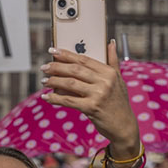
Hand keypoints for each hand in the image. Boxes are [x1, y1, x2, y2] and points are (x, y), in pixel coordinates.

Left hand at [41, 40, 139, 158]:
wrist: (123, 126)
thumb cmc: (118, 101)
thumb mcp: (118, 80)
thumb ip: (113, 61)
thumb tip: (110, 42)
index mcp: (109, 72)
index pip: (84, 59)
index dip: (66, 54)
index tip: (52, 51)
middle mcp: (105, 82)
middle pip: (75, 70)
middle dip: (56, 67)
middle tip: (44, 67)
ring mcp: (98, 94)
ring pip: (69, 83)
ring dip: (53, 81)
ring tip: (43, 81)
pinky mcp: (91, 108)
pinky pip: (68, 100)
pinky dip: (55, 98)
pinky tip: (46, 97)